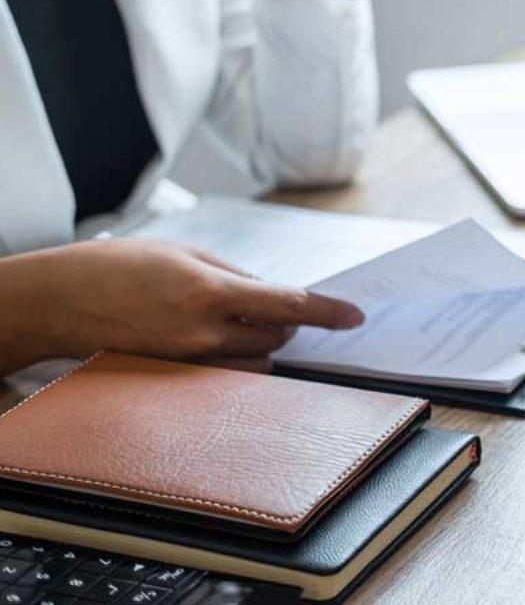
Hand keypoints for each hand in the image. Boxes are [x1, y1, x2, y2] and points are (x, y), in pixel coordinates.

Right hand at [0, 239, 362, 373]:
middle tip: (264, 302)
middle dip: (285, 320)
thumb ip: (238, 276)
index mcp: (209, 291)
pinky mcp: (175, 378)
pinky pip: (227, 374)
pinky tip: (217, 337)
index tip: (355, 317)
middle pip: (279, 335)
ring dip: (262, 340)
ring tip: (231, 318)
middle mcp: (203, 332)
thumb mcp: (187, 253)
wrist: (62, 299)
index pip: (288, 305)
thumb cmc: (121, 266)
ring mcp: (188, 361)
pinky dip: (236, 357)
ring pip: (257, 359)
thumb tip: (276, 294)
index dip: (329, 312)